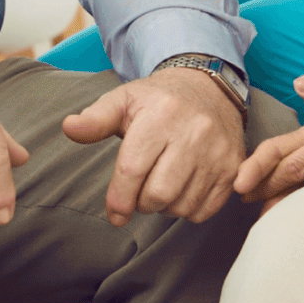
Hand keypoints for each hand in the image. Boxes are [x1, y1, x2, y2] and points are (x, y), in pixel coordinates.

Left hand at [62, 69, 246, 226]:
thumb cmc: (158, 100)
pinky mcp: (234, 168)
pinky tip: (182, 190)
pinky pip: (205, 210)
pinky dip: (188, 210)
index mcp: (161, 115)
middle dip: (142, 203)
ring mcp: (218, 152)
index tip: (115, 213)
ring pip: (182, 206)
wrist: (209, 89)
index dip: (119, 199)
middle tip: (139, 193)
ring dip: (165, 207)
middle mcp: (194, 133)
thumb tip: (69, 128)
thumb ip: (95, 119)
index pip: (133, 170)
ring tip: (160, 187)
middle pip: (159, 194)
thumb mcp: (124, 100)